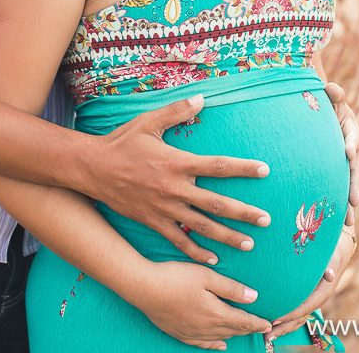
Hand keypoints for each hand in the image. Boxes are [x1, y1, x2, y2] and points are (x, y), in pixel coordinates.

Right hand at [81, 95, 270, 264]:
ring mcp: (164, 208)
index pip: (217, 166)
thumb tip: (202, 98)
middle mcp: (174, 188)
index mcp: (176, 163)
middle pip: (216, 203)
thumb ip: (176, 111)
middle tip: (266, 219)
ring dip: (227, 236)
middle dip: (244, 213)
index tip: (264, 171)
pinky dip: (196, 251)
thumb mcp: (147, 122)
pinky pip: (179, 240)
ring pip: (202, 226)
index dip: (243, 168)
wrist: (92, 169)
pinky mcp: (153, 221)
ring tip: (249, 243)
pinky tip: (212, 260)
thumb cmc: (121, 142)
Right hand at [128, 260, 272, 349]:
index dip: (257, 323)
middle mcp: (206, 328)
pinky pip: (202, 343)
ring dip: (233, 336)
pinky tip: (219, 345)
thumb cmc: (175, 277)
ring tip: (244, 335)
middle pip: (233, 331)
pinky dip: (213, 345)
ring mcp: (192, 332)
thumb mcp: (206, 276)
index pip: (243, 321)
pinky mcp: (179, 333)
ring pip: (219, 338)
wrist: (144, 288)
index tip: (269, 324)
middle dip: (248, 330)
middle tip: (261, 329)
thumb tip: (254, 297)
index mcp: (216, 313)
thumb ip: (231, 288)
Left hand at [267, 225, 354, 340]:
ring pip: (297, 317)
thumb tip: (329, 274)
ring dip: (283, 327)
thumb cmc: (333, 248)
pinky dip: (286, 319)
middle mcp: (318, 297)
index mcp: (324, 290)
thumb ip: (330, 264)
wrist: (338, 245)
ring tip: (266, 335)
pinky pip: (297, 311)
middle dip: (284, 327)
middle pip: (300, 317)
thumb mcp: (333, 254)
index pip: (307, 306)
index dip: (292, 314)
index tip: (276, 319)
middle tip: (266, 335)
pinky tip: (273, 324)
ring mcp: (312, 297)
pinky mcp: (307, 295)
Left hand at [323, 83, 358, 225]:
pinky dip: (340, 205)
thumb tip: (331, 87)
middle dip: (354, 186)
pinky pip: (340, 190)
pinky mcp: (338, 173)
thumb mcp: (331, 99)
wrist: (326, 115)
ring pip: (350, 185)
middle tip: (354, 201)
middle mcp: (352, 151)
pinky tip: (339, 224)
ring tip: (349, 220)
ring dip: (349, 202)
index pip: (353, 138)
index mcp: (351, 132)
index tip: (348, 152)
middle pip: (355, 170)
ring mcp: (346, 165)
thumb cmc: (328, 106)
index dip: (351, 144)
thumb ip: (333, 94)